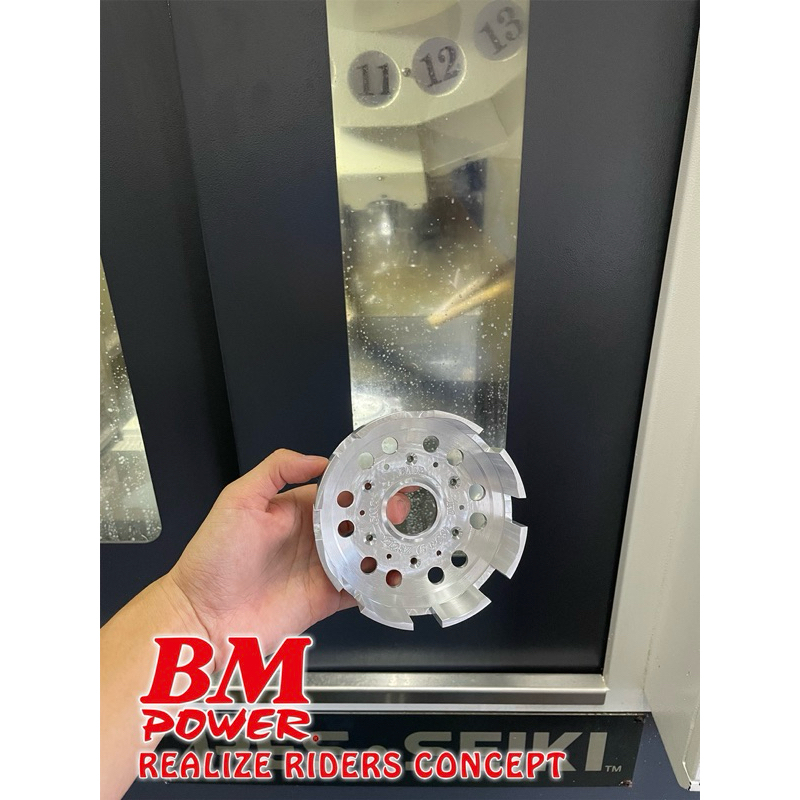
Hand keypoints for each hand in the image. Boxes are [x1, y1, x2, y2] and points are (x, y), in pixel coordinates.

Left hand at [164, 448, 411, 662]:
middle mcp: (313, 537)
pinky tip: (397, 575)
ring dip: (388, 546)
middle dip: (383, 513)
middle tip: (402, 509)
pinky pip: (361, 588)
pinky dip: (381, 583)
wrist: (203, 617)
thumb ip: (276, 471)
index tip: (386, 478)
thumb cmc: (213, 558)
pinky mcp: (327, 599)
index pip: (338, 492)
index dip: (363, 485)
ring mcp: (322, 569)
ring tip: (409, 539)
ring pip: (365, 552)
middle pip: (359, 521)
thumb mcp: (238, 500)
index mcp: (296, 510)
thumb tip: (318, 459)